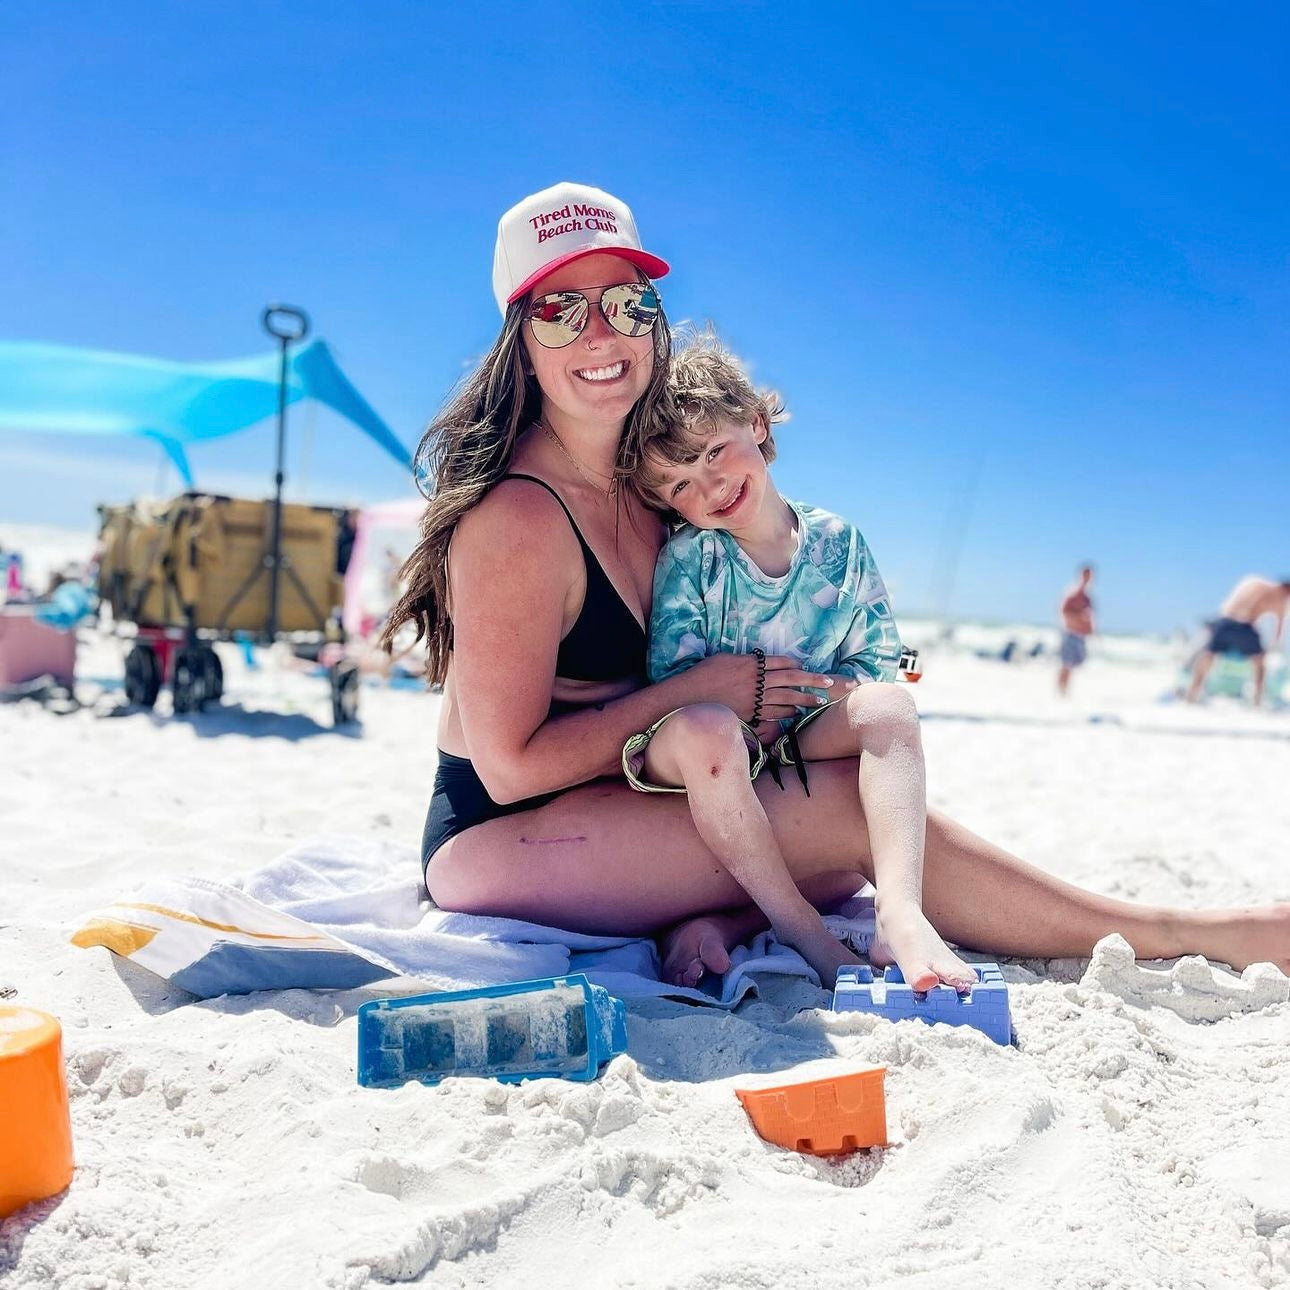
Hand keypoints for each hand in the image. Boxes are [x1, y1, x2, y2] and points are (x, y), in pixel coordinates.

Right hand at [683, 653, 854, 724]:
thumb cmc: (705, 674)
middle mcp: (756, 680)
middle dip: (811, 680)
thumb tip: (757, 661)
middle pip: (790, 679)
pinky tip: (794, 713)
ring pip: (786, 698)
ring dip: (804, 699)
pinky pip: (773, 713)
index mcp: (751, 663)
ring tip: (818, 701)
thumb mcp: (725, 659)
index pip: (780, 662)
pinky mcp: (750, 713)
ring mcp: (754, 698)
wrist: (690, 696)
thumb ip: (744, 659)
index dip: (795, 665)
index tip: (805, 667)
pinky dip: (785, 713)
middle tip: (828, 682)